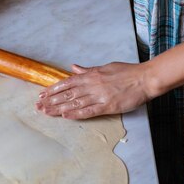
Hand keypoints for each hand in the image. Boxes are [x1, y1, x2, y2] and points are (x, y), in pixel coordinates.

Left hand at [35, 62, 150, 119]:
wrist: (145, 79)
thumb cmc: (127, 72)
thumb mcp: (105, 67)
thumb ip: (88, 70)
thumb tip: (74, 68)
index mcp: (91, 75)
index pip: (67, 82)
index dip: (53, 89)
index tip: (43, 94)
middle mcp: (92, 85)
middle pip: (67, 94)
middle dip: (51, 100)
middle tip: (39, 106)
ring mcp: (99, 96)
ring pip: (75, 103)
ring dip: (59, 108)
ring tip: (47, 112)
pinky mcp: (108, 106)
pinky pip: (89, 111)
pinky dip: (76, 114)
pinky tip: (66, 116)